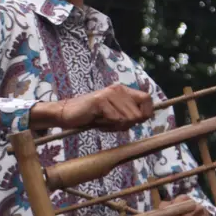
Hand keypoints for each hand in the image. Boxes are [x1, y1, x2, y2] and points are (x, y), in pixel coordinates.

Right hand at [31, 85, 153, 131]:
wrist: (67, 114)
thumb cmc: (92, 117)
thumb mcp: (114, 116)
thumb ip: (129, 114)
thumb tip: (145, 117)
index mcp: (123, 91)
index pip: (148, 99)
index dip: (145, 113)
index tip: (135, 122)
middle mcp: (118, 89)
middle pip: (139, 114)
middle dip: (128, 125)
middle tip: (113, 124)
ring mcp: (109, 94)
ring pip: (128, 118)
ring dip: (116, 126)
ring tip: (104, 122)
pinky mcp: (100, 101)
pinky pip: (115, 119)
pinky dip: (108, 126)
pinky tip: (98, 122)